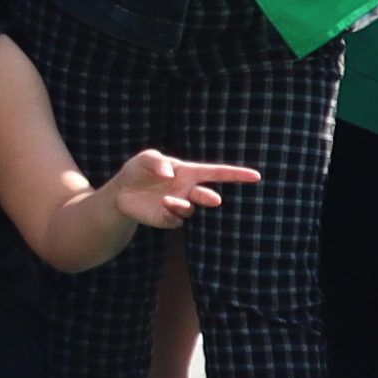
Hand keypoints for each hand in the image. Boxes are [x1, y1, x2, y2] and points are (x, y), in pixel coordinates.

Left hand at [96, 147, 256, 228]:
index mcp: (189, 172)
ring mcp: (179, 205)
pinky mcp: (167, 218)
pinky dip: (171, 214)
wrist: (121, 192)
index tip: (256, 176)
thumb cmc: (139, 170)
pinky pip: (175, 219)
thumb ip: (157, 161)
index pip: (217, 173)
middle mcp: (188, 190)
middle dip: (210, 197)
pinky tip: (163, 206)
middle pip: (207, 195)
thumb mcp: (145, 159)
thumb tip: (169, 174)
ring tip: (168, 200)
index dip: (237, 174)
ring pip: (190, 209)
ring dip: (182, 205)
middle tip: (214, 199)